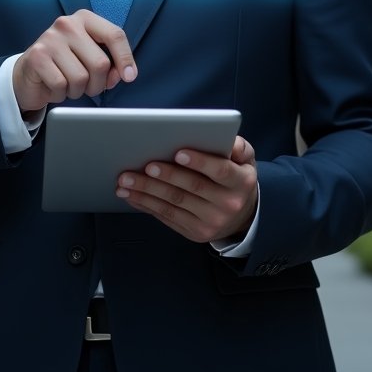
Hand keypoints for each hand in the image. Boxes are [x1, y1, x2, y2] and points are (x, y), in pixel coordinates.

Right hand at [12, 9, 136, 113]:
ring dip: (77, 91)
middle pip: (100, 63)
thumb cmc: (64, 65)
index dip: (125, 59)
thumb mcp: (90, 58)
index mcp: (85, 19)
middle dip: (97, 83)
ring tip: (67, 83)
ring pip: (81, 78)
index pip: (115, 35)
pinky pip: (61, 85)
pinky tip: (53, 86)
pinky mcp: (37, 56)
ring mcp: (50, 38)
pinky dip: (60, 94)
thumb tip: (123, 74)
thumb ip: (110, 63)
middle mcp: (67, 24)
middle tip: (86, 85)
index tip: (129, 76)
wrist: (29, 74)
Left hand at [115, 135, 257, 243]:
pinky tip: (132, 195)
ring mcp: (210, 222)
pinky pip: (167, 217)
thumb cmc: (236, 177)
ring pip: (175, 204)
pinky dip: (147, 205)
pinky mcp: (195, 233)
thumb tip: (225, 138)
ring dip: (147, 191)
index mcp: (241, 182)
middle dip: (165, 176)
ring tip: (125, 181)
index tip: (178, 152)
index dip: (200, 162)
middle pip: (192, 188)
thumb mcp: (246, 159)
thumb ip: (238, 145)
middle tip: (143, 166)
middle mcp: (227, 204)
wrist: (242, 216)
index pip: (220, 171)